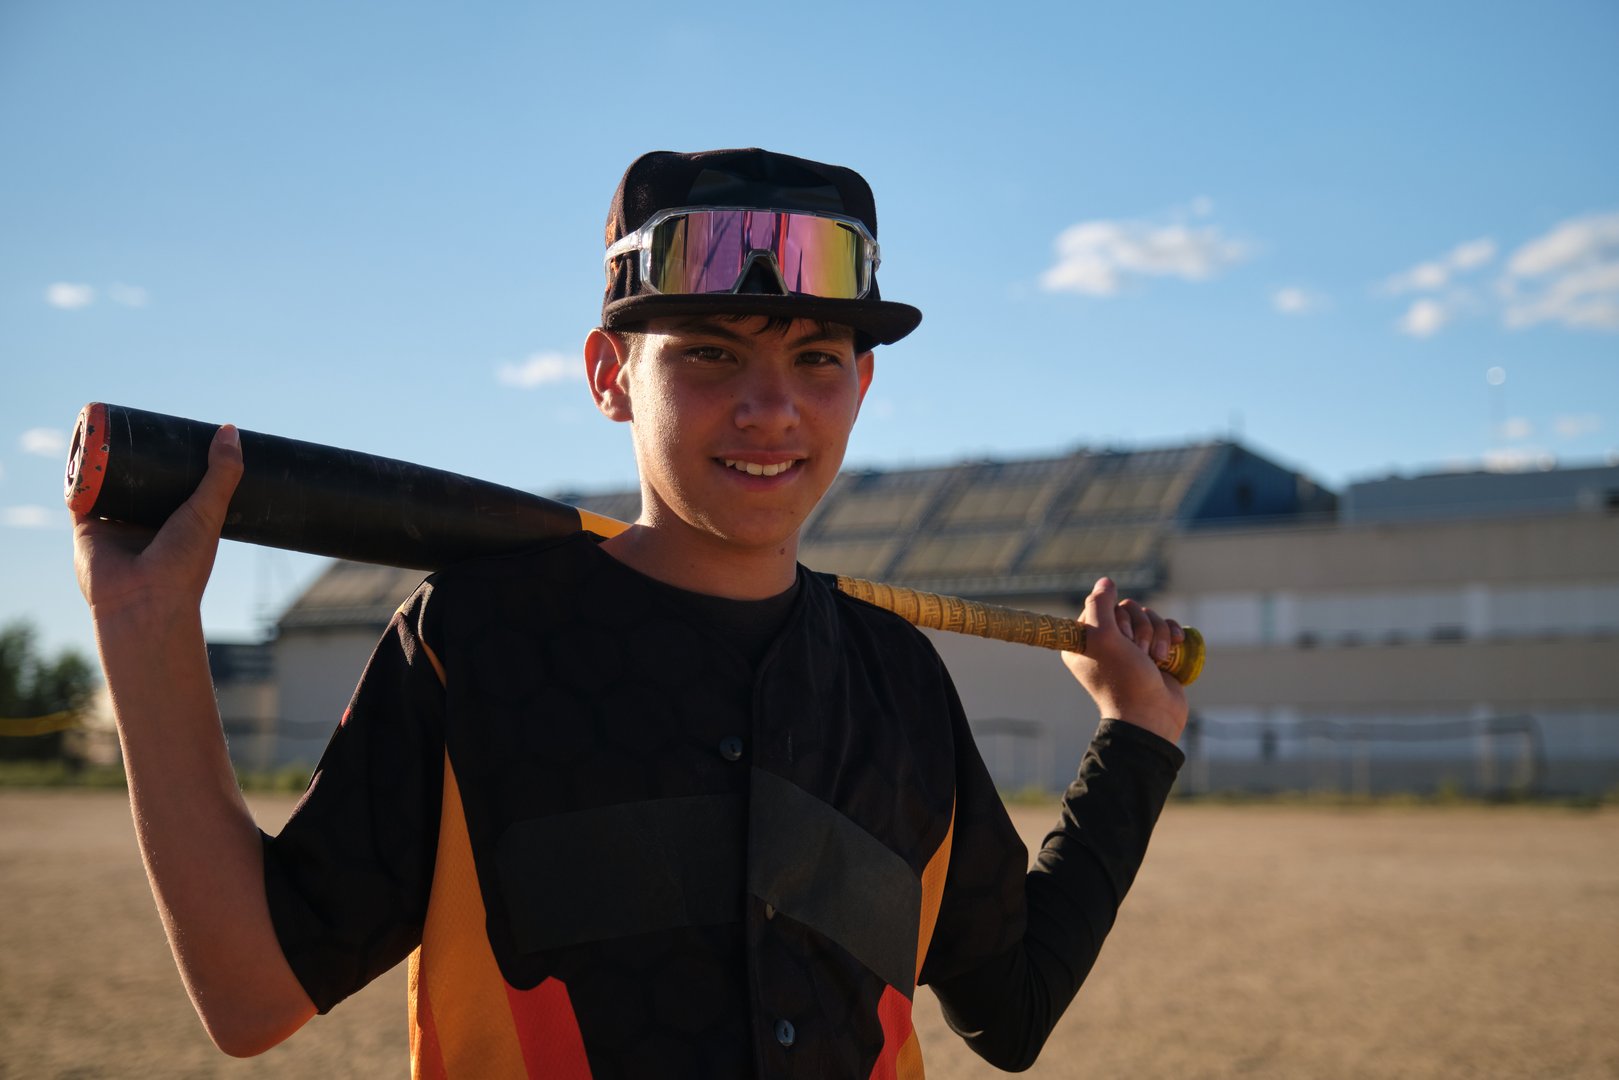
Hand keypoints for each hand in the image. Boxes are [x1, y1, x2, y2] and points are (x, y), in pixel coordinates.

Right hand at [73, 425, 244, 620]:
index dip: (178, 461)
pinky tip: (81, 448)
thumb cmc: (185, 563)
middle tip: (147, 425)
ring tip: (112, 429)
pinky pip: (78, 495)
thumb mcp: (210, 512)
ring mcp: (117, 524)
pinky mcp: (88, 527)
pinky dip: (77, 475)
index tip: (184, 433)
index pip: (177, 484)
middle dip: (141, 457)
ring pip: (108, 484)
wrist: (144, 601)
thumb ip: (222, 473)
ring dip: (106, 461)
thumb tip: (229, 430)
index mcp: (179, 522)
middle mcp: (147, 522)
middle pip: (141, 481)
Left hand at [1060, 577, 1188, 742]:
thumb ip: (1099, 605)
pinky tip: (1176, 646)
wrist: (1151, 715)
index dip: (1117, 619)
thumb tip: (1106, 581)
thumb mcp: (1102, 638)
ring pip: (1150, 618)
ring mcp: (1133, 649)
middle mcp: (1106, 643)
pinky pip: (1166, 627)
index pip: (1103, 606)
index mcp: (1085, 641)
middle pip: (1129, 610)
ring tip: (1156, 659)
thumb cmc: (1122, 679)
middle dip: (1141, 629)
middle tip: (1138, 653)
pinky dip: (1172, 634)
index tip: (1118, 640)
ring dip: (1158, 635)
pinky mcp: (1156, 654)